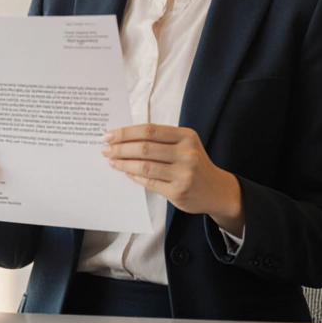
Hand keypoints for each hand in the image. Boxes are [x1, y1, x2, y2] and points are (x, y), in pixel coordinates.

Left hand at [101, 123, 244, 234]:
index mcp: (187, 136)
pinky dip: (134, 176)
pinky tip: (126, 172)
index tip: (109, 135)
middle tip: (105, 149)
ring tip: (112, 161)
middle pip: (145, 147)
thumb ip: (161, 140)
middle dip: (120, 148)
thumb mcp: (185, 145)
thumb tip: (125, 138)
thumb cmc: (195, 164)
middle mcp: (187, 154)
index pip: (150, 130)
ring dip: (123, 163)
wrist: (216, 190)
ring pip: (145, 166)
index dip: (126, 132)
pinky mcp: (178, 192)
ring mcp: (183, 174)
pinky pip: (149, 182)